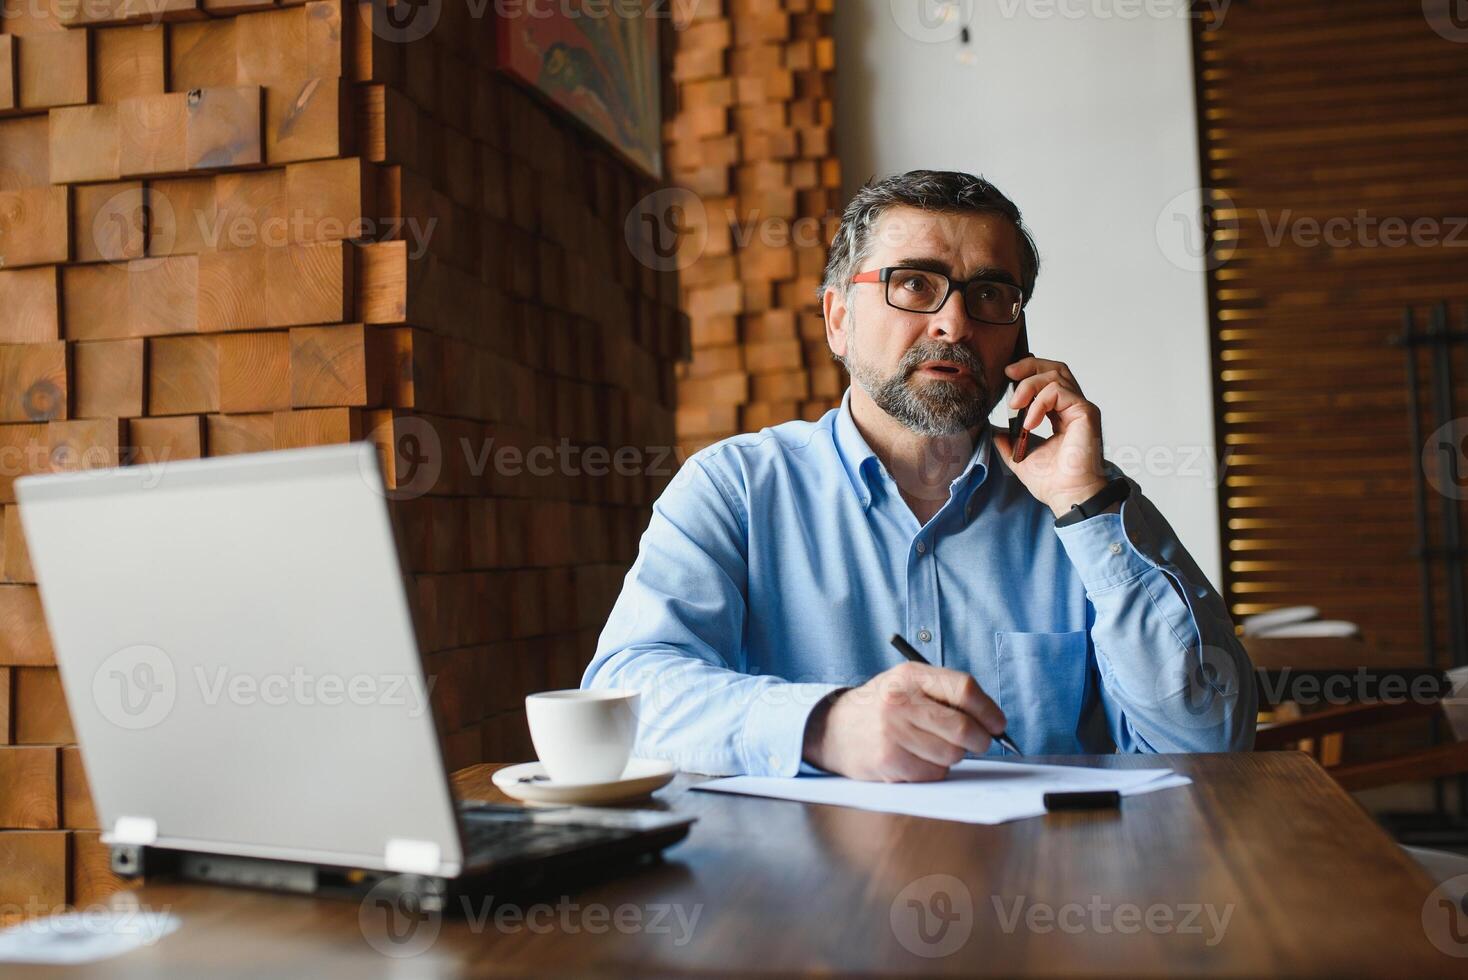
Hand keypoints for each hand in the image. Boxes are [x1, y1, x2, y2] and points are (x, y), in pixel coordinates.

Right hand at [801, 662, 1007, 781]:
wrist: (833, 728)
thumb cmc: (881, 706)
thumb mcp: (907, 683)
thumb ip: (944, 694)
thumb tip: (993, 721)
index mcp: (910, 676)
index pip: (964, 689)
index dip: (989, 710)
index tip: (997, 724)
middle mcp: (900, 702)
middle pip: (962, 727)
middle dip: (980, 740)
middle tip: (978, 743)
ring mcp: (892, 733)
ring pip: (951, 755)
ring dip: (952, 756)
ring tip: (933, 746)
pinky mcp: (888, 761)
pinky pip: (934, 773)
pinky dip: (934, 770)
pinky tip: (916, 758)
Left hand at [992, 355, 1108, 516]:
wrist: (1067, 496)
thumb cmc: (1052, 481)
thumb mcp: (1020, 457)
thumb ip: (1007, 442)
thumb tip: (993, 431)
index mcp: (1061, 415)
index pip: (1049, 380)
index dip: (1029, 371)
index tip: (1007, 376)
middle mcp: (1073, 408)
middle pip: (1055, 369)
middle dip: (1029, 366)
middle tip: (1009, 374)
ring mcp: (1081, 409)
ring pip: (1056, 376)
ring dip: (1029, 386)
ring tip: (1015, 407)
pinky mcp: (1085, 413)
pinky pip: (1059, 392)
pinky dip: (1039, 403)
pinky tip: (1030, 423)